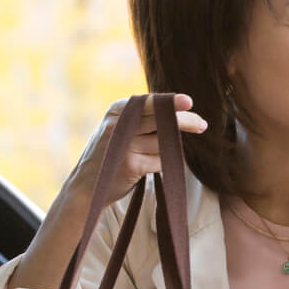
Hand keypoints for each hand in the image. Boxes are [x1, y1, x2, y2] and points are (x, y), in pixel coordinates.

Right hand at [69, 94, 209, 207]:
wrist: (86, 186)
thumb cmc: (109, 156)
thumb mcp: (117, 129)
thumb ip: (140, 118)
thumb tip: (179, 112)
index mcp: (116, 110)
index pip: (149, 102)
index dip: (171, 102)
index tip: (189, 103)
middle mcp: (119, 124)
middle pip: (161, 118)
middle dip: (185, 121)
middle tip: (202, 125)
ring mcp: (124, 145)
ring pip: (164, 142)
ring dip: (169, 150)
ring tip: (153, 155)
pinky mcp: (131, 165)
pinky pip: (160, 161)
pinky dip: (162, 164)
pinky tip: (148, 168)